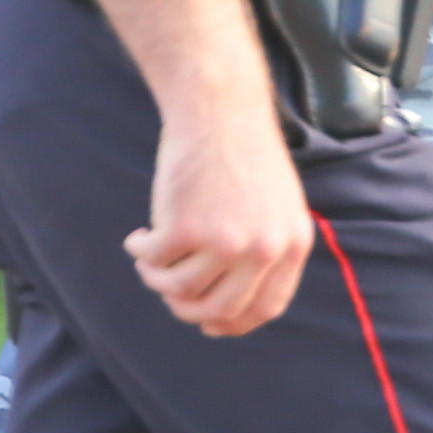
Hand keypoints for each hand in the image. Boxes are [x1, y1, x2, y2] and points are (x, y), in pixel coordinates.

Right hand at [128, 100, 316, 337]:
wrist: (219, 109)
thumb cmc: (242, 153)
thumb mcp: (276, 205)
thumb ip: (265, 251)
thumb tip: (228, 314)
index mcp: (292, 245)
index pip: (265, 308)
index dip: (234, 323)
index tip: (209, 323)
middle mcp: (264, 249)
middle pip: (219, 309)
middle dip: (187, 309)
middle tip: (168, 293)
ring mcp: (225, 242)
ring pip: (179, 290)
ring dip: (157, 279)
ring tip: (150, 259)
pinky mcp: (185, 228)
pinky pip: (154, 261)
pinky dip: (141, 253)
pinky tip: (140, 237)